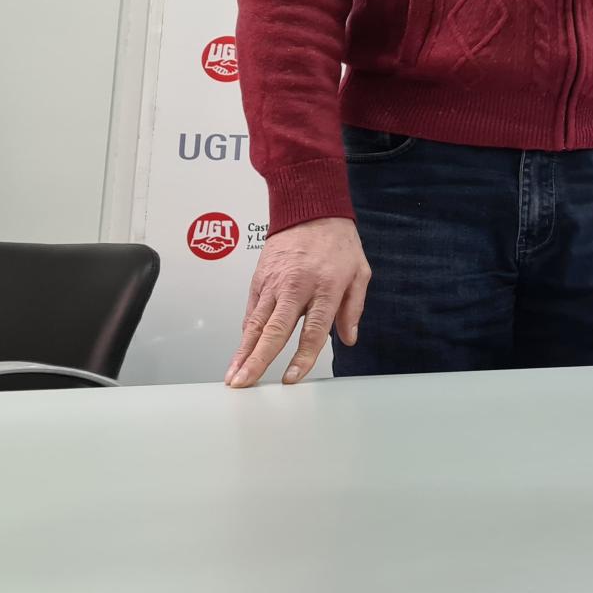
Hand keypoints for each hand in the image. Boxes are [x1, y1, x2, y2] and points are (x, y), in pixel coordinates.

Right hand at [225, 216, 369, 386]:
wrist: (311, 209)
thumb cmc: (337, 242)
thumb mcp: (359, 273)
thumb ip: (353, 308)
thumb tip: (348, 338)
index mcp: (326, 288)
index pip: (312, 331)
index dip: (301, 358)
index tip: (291, 379)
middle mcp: (296, 287)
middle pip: (274, 330)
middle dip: (258, 361)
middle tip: (245, 383)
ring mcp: (274, 283)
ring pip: (255, 323)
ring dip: (242, 352)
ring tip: (233, 376)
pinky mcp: (259, 279)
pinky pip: (251, 310)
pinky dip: (245, 332)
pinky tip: (240, 350)